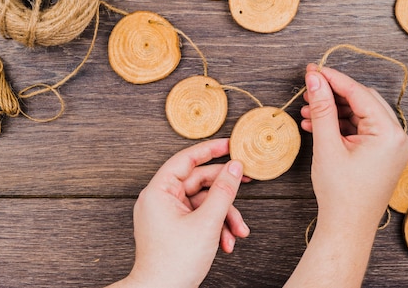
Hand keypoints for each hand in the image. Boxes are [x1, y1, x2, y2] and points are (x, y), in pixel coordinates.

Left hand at [110, 138, 249, 287]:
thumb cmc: (174, 262)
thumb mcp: (207, 222)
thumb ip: (224, 191)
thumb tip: (235, 167)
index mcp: (159, 191)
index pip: (186, 159)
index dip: (210, 150)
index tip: (230, 144)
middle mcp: (160, 199)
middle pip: (199, 183)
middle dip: (225, 195)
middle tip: (247, 184)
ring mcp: (167, 214)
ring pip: (203, 203)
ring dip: (224, 217)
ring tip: (238, 233)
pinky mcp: (174, 228)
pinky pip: (199, 217)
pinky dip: (215, 228)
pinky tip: (226, 243)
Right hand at [300, 64, 407, 228]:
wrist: (347, 227)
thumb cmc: (340, 192)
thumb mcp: (327, 145)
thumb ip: (322, 108)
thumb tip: (314, 79)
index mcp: (390, 134)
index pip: (359, 93)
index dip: (333, 79)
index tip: (313, 69)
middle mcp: (398, 137)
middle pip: (362, 101)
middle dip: (333, 94)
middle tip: (309, 88)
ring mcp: (392, 146)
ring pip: (361, 114)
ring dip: (335, 110)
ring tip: (307, 112)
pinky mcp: (384, 154)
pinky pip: (362, 129)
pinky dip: (341, 125)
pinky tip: (318, 125)